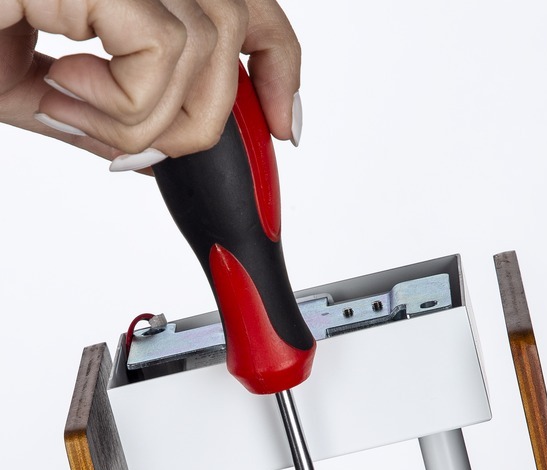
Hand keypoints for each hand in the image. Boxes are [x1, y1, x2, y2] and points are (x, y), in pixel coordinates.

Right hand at [0, 0, 300, 166]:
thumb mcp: (35, 83)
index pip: (240, 1)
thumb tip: (149, 149)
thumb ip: (103, 109)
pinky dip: (121, 102)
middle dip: (205, 116)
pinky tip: (64, 88)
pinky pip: (159, 51)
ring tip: (73, 106)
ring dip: (144, 116)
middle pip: (236, 21)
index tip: (282, 122)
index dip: (277, 63)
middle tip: (142, 144)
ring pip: (203, 47)